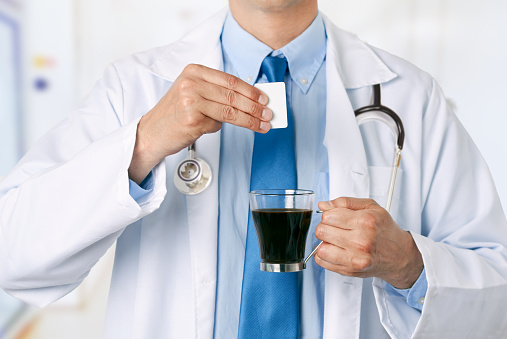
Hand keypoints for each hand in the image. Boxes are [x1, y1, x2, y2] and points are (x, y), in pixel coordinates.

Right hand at [128, 64, 271, 183]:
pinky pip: (218, 125)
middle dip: (254, 106)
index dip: (250, 90)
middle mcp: (191, 83)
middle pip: (233, 95)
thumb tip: (248, 100)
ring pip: (230, 111)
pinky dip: (222, 128)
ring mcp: (191, 101)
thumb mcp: (191, 92)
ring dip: (250, 120)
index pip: (230, 80)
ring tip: (262, 124)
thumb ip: (215, 92)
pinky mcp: (192, 120)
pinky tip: (225, 129)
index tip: (264, 98)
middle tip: (267, 113)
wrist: (151, 133)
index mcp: (193, 71)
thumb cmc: (174, 114)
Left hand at [315, 197, 423, 288]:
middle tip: (334, 228)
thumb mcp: (371, 207)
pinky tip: (334, 250)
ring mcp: (355, 258)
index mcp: (365, 222)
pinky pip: (323, 262)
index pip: (328, 216)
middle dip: (325, 227)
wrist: (399, 255)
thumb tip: (324, 205)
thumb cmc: (385, 230)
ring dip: (324, 242)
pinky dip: (324, 255)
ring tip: (334, 240)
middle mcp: (360, 241)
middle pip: (321, 231)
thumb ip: (346, 202)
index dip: (328, 215)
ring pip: (320, 248)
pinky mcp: (350, 270)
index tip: (334, 217)